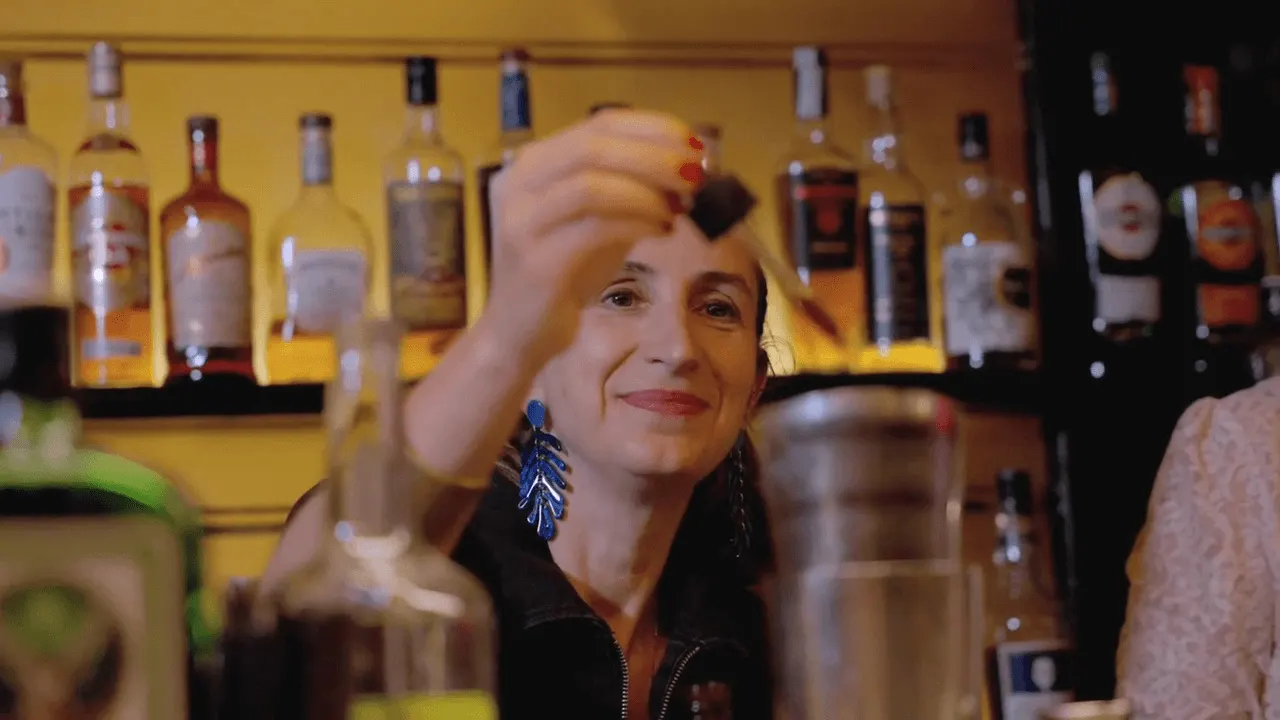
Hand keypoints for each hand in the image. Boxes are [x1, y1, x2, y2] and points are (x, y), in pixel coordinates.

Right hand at [485, 109, 704, 362]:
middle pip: (593, 147)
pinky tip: (662, 229)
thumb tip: (688, 168)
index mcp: (533, 164)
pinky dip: (636, 222)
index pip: (598, 124)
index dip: (652, 128)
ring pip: (590, 185)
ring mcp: (522, 222)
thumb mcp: (599, 220)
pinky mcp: (534, 261)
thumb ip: (630, 190)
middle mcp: (518, 184)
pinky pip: (593, 229)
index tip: (694, 144)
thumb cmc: (564, 274)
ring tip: (680, 205)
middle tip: (695, 173)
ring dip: (647, 190)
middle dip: (654, 156)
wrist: (522, 333)